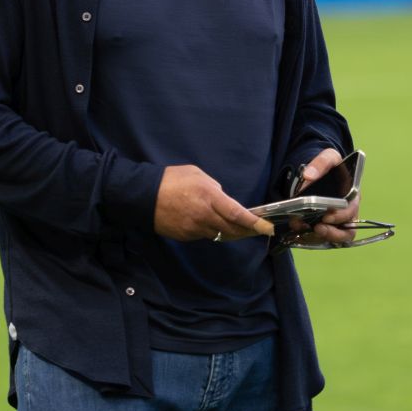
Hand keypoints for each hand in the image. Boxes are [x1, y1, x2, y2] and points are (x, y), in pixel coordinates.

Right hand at [153, 165, 274, 241]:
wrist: (143, 196)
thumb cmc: (171, 179)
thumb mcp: (197, 174)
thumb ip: (214, 187)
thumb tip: (223, 198)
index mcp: (210, 197)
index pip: (237, 214)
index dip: (254, 223)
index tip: (267, 228)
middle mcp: (204, 216)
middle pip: (232, 229)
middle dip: (247, 230)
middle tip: (258, 229)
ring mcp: (195, 228)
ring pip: (220, 235)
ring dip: (231, 232)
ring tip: (239, 227)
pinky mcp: (186, 236)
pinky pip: (205, 235)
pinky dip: (213, 231)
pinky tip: (213, 224)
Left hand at [290, 148, 359, 246]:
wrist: (320, 173)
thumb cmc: (330, 167)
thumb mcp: (328, 157)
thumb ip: (321, 162)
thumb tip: (309, 175)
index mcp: (352, 195)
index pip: (352, 211)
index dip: (341, 216)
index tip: (326, 216)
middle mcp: (348, 212)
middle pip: (346, 232)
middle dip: (331, 233)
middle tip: (316, 229)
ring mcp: (337, 222)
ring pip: (334, 239)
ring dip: (318, 238)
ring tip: (304, 232)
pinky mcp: (325, 227)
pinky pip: (321, 239)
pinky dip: (310, 239)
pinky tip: (299, 234)